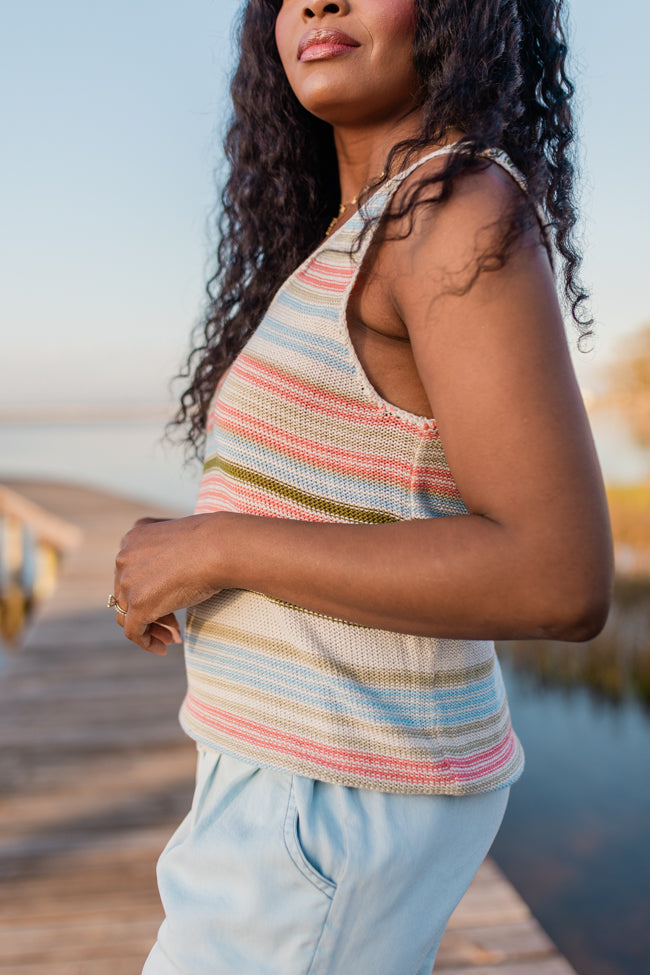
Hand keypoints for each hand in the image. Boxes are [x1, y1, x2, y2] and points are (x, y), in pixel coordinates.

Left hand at [112, 514, 221, 654]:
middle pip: (128, 593)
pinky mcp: (137, 604)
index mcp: (133, 537)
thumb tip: (168, 574)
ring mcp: (128, 581)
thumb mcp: (180, 540)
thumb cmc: (212, 542)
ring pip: (128, 613)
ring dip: (150, 627)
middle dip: (152, 610)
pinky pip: (133, 631)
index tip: (170, 602)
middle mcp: (124, 557)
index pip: (131, 571)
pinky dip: (146, 642)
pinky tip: (163, 648)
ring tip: (171, 638)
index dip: (150, 589)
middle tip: (174, 625)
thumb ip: (166, 552)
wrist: (220, 547)